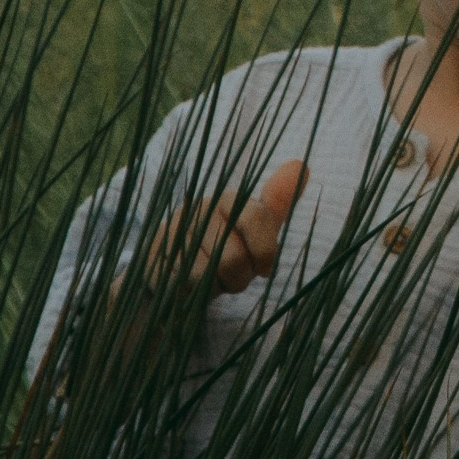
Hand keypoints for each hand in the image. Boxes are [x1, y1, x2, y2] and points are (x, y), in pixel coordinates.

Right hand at [131, 159, 308, 300]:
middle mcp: (199, 210)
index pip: (256, 217)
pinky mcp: (157, 258)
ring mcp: (175, 233)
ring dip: (221, 285)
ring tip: (214, 278)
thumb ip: (275, 203)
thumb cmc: (220, 250)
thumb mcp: (252, 229)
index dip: (265, 250)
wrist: (170, 274)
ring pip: (214, 272)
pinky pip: (191, 282)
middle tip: (233, 275)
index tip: (265, 269)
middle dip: (241, 277)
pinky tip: (195, 285)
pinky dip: (200, 292)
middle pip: (236, 256)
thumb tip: (302, 166)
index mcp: (226, 200)